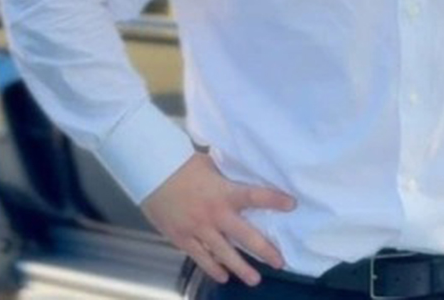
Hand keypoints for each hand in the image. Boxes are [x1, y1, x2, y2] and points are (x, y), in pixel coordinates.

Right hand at [139, 152, 297, 286]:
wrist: (151, 172)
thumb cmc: (182, 164)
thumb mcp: (210, 165)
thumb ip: (226, 177)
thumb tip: (241, 176)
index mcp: (224, 192)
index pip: (255, 196)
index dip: (274, 200)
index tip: (292, 205)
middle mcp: (215, 214)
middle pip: (245, 236)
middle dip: (265, 250)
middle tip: (280, 262)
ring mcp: (198, 229)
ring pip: (224, 254)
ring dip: (240, 268)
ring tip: (255, 280)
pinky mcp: (182, 239)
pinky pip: (201, 258)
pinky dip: (213, 268)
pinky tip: (223, 276)